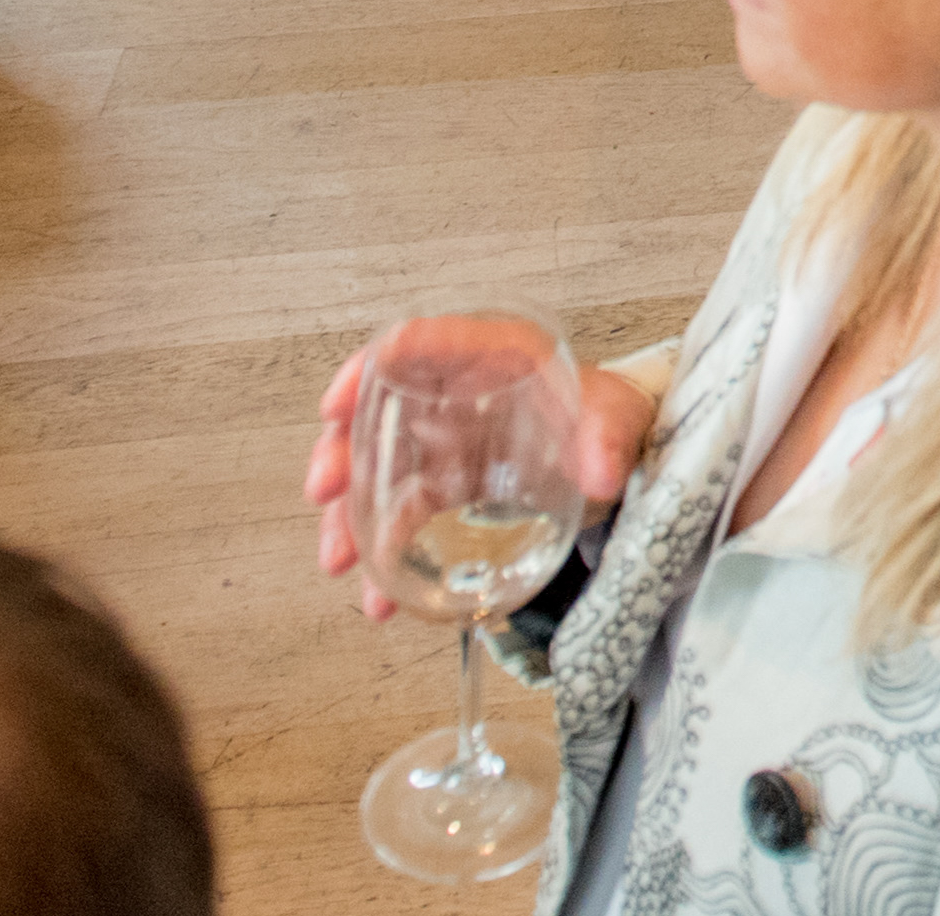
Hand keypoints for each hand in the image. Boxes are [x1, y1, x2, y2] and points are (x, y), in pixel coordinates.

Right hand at [306, 347, 656, 622]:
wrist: (613, 453)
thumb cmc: (606, 414)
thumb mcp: (615, 416)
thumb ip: (608, 440)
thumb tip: (600, 476)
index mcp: (493, 355)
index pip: (420, 343)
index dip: (370, 367)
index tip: (337, 403)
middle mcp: (455, 394)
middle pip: (377, 412)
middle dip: (339, 450)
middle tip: (324, 489)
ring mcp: (442, 442)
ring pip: (374, 472)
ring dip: (347, 516)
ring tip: (339, 560)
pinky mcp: (443, 487)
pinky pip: (398, 519)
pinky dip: (382, 557)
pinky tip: (378, 595)